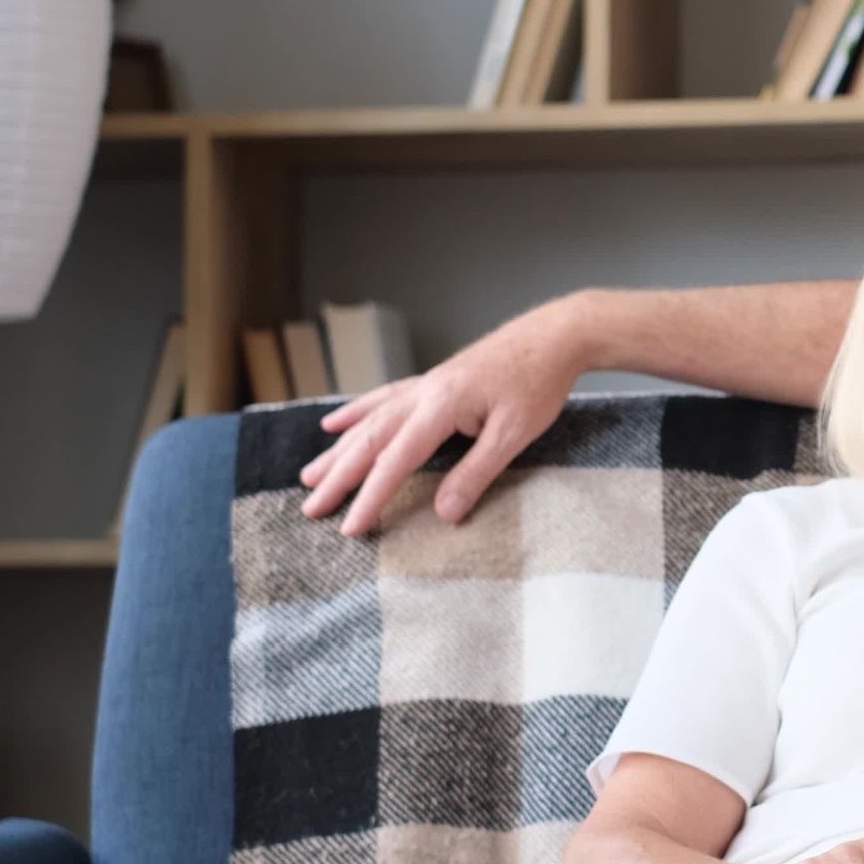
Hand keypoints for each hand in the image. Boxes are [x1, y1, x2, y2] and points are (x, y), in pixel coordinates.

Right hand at [297, 296, 588, 536]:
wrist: (554, 335)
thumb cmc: (539, 383)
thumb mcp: (514, 434)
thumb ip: (477, 473)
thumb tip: (444, 514)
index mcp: (441, 406)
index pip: (396, 460)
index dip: (371, 496)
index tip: (350, 528)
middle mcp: (424, 392)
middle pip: (371, 439)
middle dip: (339, 476)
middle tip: (311, 509)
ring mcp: (426, 384)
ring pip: (371, 419)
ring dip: (339, 449)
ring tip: (308, 475)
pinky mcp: (435, 380)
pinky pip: (384, 398)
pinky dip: (357, 412)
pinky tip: (334, 423)